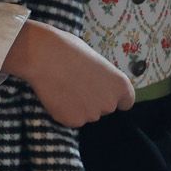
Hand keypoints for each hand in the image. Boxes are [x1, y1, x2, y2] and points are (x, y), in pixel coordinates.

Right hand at [1, 21, 133, 126]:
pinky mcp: (73, 121)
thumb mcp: (95, 60)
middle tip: (76, 84)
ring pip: (86, 114)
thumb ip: (102, 78)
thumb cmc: (69, 49)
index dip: (114, 97)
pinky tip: (56, 95)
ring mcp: (92, 115)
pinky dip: (63, 111)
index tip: (103, 91)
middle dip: (93, 100)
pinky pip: (70, 119)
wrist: (43, 56)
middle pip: (105, 108)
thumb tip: (96, 84)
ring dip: (78, 106)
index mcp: (120, 85)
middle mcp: (110, 103)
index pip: (126, 102)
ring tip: (63, 87)